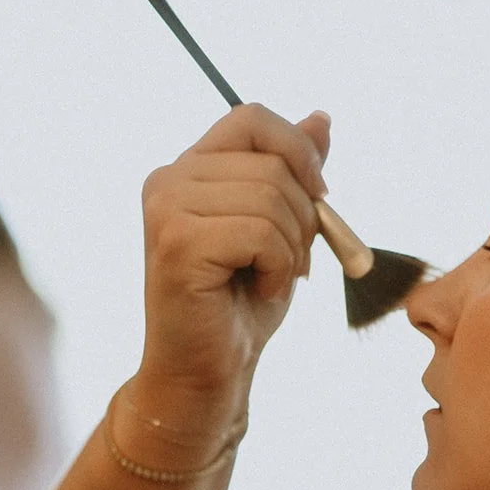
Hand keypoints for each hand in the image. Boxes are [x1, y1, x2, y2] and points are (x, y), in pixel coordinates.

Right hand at [134, 104, 331, 425]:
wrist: (207, 372)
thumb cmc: (241, 304)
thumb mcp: (280, 228)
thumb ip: (293, 173)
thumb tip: (322, 117)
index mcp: (188, 169)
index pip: (251, 117)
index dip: (297, 150)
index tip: (320, 196)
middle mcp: (168, 179)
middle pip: (271, 162)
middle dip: (303, 216)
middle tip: (290, 263)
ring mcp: (166, 209)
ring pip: (270, 197)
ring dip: (291, 248)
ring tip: (268, 279)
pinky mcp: (176, 243)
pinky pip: (261, 233)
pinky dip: (278, 268)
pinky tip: (258, 290)